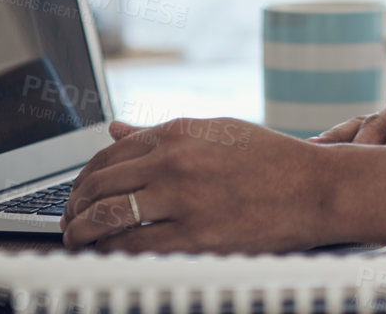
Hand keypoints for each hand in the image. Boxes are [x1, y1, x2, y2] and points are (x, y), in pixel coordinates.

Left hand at [61, 118, 331, 251]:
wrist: (317, 188)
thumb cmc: (273, 160)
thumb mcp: (218, 132)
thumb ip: (162, 133)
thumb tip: (116, 128)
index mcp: (181, 131)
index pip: (110, 152)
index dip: (86, 176)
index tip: (80, 192)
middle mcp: (176, 161)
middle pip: (100, 183)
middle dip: (74, 206)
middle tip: (69, 220)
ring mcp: (184, 199)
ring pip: (107, 216)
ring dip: (81, 232)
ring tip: (76, 240)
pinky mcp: (194, 236)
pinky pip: (134, 247)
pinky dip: (111, 253)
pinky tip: (107, 256)